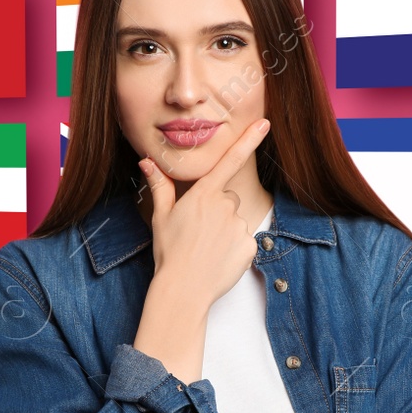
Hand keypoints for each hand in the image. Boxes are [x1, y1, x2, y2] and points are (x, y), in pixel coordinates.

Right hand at [138, 117, 270, 315]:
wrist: (183, 289)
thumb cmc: (169, 251)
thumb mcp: (161, 216)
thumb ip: (160, 185)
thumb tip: (147, 161)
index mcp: (204, 195)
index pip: (229, 160)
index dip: (249, 140)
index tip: (265, 123)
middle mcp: (225, 206)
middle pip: (227, 198)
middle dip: (217, 210)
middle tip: (199, 231)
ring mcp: (239, 226)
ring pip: (235, 220)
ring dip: (225, 230)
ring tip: (207, 248)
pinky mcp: (250, 246)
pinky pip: (244, 240)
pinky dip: (234, 248)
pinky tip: (218, 258)